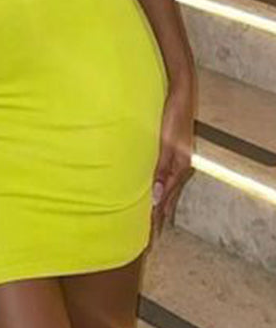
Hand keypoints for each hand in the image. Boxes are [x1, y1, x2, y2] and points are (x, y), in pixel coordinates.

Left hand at [150, 73, 196, 241]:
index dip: (156, 216)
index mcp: (178, 167)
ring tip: (154, 221)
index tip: (148, 235)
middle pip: (169, 198)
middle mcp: (180, 166)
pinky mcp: (174, 151)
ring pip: (169, 189)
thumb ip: (160, 169)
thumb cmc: (170, 114)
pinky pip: (167, 178)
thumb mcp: (164, 143)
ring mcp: (178, 159)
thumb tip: (156, 197)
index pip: (166, 200)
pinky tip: (158, 193)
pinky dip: (162, 190)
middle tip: (149, 237)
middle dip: (160, 216)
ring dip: (161, 205)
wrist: (180, 91)